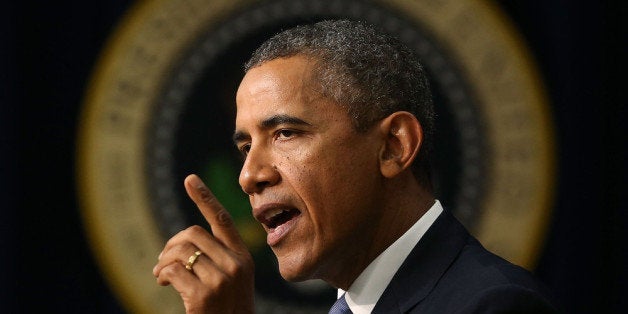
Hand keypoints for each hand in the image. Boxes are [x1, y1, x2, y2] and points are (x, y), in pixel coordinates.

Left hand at [153, 174, 254, 312]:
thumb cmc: (227, 310)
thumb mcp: (232, 280)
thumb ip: (219, 258)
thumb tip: (183, 240)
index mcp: (243, 257)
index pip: (222, 220)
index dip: (205, 198)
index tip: (190, 179)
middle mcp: (235, 265)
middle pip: (192, 234)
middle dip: (171, 244)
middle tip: (163, 260)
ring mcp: (220, 280)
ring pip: (180, 251)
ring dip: (163, 261)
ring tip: (161, 273)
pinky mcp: (203, 295)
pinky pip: (173, 270)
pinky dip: (162, 274)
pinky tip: (164, 282)